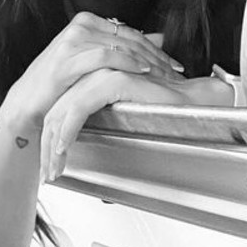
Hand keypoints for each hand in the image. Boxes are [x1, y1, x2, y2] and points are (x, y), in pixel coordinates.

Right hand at [2, 12, 184, 129]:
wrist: (27, 104)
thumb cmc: (59, 87)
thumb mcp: (94, 64)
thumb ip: (123, 48)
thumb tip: (160, 38)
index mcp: (88, 22)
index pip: (132, 33)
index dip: (157, 50)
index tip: (176, 66)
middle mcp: (81, 26)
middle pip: (131, 38)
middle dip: (158, 57)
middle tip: (176, 73)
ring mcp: (73, 40)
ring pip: (122, 45)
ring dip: (147, 61)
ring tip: (165, 76)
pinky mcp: (67, 58)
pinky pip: (105, 56)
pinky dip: (127, 63)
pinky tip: (143, 73)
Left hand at [40, 69, 235, 181]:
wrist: (199, 105)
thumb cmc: (171, 116)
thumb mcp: (126, 124)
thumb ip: (104, 130)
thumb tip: (86, 164)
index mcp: (97, 80)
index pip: (61, 108)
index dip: (50, 138)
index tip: (49, 164)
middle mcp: (98, 73)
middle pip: (56, 109)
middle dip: (47, 146)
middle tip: (48, 174)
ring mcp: (105, 72)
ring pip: (63, 109)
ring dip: (53, 144)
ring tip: (54, 169)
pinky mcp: (115, 79)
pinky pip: (80, 106)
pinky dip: (68, 129)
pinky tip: (64, 147)